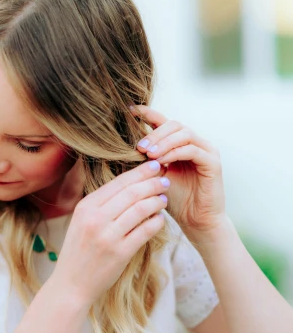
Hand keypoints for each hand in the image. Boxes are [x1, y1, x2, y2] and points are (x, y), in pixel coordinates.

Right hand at [52, 160, 169, 306]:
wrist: (71, 285)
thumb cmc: (79, 252)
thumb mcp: (81, 222)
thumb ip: (100, 205)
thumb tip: (129, 185)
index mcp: (85, 207)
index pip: (118, 182)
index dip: (139, 172)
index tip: (154, 166)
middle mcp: (95, 219)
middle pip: (131, 193)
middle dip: (152, 183)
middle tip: (165, 179)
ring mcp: (107, 236)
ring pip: (140, 210)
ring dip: (156, 201)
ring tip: (164, 198)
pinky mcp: (119, 253)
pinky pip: (145, 231)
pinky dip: (156, 222)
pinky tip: (161, 219)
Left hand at [131, 105, 225, 239]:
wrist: (195, 222)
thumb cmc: (173, 200)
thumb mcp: (153, 177)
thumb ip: (143, 161)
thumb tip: (119, 148)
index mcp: (179, 143)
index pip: (163, 122)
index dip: (147, 113)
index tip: (129, 110)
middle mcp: (195, 142)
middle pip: (174, 124)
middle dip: (155, 133)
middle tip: (139, 146)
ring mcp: (206, 150)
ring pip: (184, 134)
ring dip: (163, 142)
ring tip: (148, 154)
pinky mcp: (213, 162)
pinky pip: (192, 150)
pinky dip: (174, 153)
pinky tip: (161, 161)